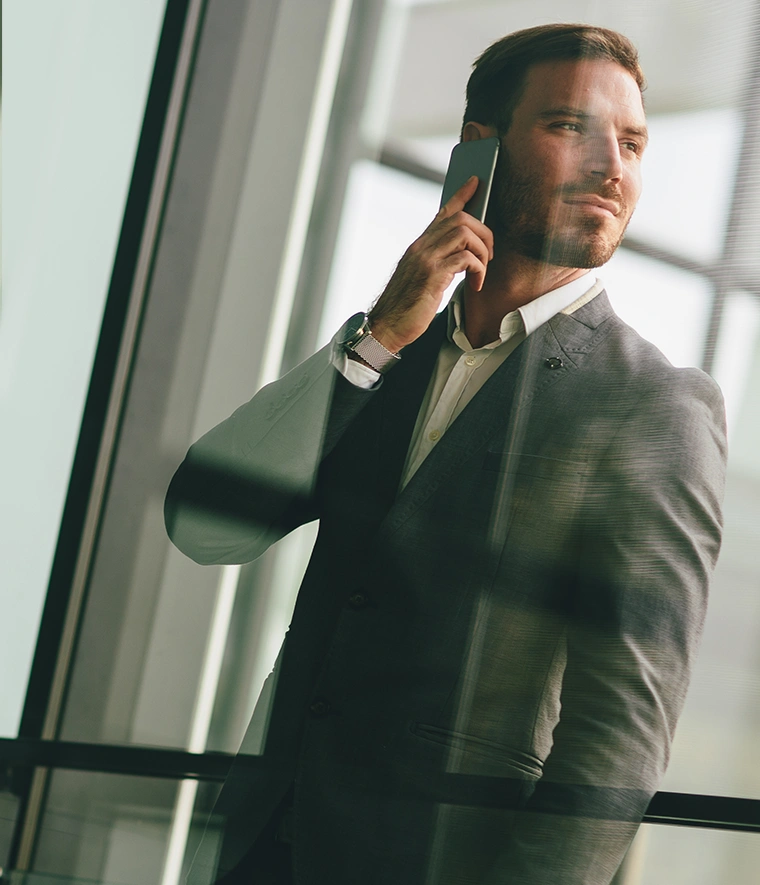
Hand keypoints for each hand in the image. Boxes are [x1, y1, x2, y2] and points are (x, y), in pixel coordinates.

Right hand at [367, 176, 493, 352]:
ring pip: (465, 234)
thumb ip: (434, 264)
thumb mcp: (418, 279)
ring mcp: (426, 259)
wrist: (386, 327)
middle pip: (460, 219)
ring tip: (482, 271)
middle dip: (483, 232)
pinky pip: (466, 259)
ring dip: (483, 251)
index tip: (475, 182)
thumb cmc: (404, 308)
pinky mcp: (433, 275)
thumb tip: (458, 259)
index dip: (461, 195)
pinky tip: (476, 285)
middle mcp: (421, 247)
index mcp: (418, 247)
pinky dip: (478, 269)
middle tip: (489, 254)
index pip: (442, 213)